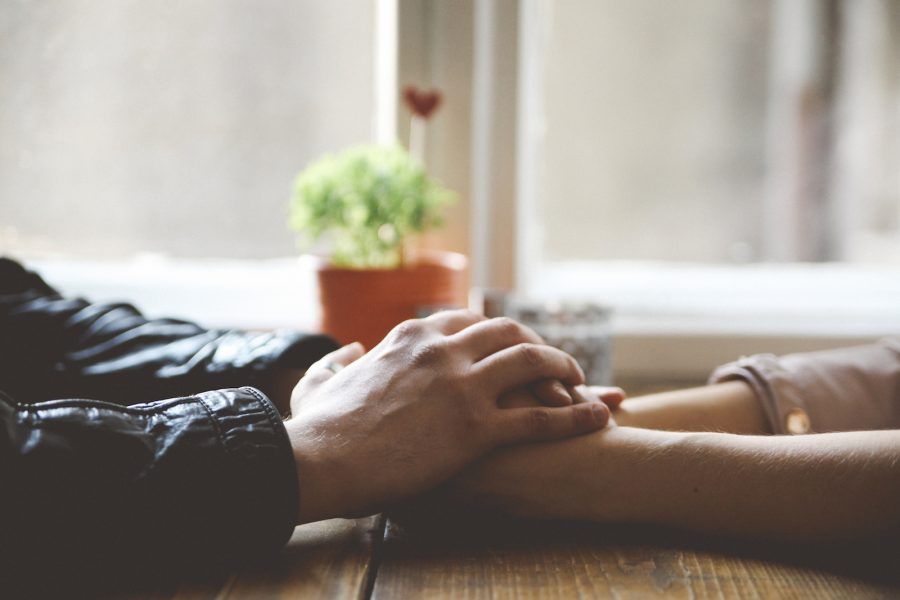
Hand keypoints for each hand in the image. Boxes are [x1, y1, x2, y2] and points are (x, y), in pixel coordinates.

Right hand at [284, 311, 610, 522]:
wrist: (319, 461)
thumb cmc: (319, 428)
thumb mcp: (325, 380)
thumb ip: (339, 360)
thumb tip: (349, 349)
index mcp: (412, 336)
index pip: (467, 319)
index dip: (496, 332)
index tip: (510, 345)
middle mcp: (443, 350)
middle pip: (508, 331)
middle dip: (538, 342)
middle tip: (553, 362)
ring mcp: (461, 386)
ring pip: (531, 361)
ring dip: (564, 368)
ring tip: (581, 383)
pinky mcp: (475, 428)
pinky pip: (540, 417)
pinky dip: (576, 415)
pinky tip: (597, 418)